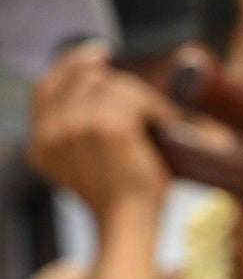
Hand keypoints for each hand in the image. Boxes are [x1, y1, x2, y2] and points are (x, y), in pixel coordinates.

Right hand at [26, 42, 177, 223]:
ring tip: (159, 125)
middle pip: (88, 80)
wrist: (131, 225)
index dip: (70, 63)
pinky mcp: (109, 126)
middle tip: (148, 110)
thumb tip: (98, 80)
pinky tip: (166, 127)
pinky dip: (156, 109)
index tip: (98, 53)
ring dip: (143, 101)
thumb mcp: (88, 163)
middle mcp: (51, 132)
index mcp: (40, 143)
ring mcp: (77, 126)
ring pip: (115, 86)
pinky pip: (136, 98)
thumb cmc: (122, 200)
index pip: (46, 85)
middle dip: (122, 90)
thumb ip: (78, 129)